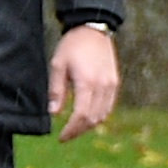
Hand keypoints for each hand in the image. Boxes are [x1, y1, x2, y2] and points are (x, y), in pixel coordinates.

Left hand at [51, 24, 121, 138]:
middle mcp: (103, 86)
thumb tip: (53, 113)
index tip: (60, 138)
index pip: (81, 115)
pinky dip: (98, 116)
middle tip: (65, 137)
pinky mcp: (114, 82)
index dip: (71, 130)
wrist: (93, 30)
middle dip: (79, 131)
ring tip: (74, 129)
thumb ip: (56, 90)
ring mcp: (111, 85)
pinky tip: (87, 118)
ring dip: (89, 125)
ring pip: (103, 115)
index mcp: (87, 82)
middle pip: (93, 119)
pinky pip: (109, 106)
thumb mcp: (57, 65)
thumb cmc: (72, 46)